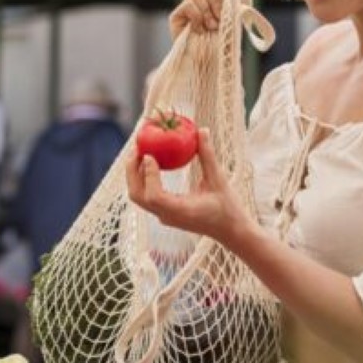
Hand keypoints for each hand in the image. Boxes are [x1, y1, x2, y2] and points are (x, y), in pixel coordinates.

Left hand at [126, 128, 252, 245]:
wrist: (230, 231)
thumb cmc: (228, 207)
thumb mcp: (219, 180)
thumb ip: (208, 156)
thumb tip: (202, 130)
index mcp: (181, 211)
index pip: (154, 195)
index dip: (148, 174)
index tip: (149, 155)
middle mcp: (168, 216)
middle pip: (138, 195)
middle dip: (132, 171)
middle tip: (138, 148)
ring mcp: (164, 217)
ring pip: (139, 197)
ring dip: (136, 175)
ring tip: (142, 153)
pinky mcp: (165, 214)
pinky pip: (147, 197)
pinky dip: (144, 180)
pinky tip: (152, 164)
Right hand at [168, 0, 226, 38]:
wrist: (208, 63)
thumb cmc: (221, 43)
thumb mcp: (231, 20)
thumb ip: (229, 1)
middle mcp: (197, 0)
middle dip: (216, 2)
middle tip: (220, 19)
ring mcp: (185, 8)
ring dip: (208, 12)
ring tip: (211, 27)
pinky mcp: (176, 17)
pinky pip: (188, 5)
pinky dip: (197, 17)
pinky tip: (199, 30)